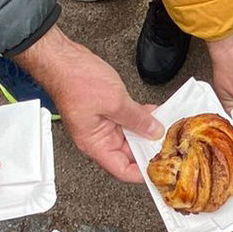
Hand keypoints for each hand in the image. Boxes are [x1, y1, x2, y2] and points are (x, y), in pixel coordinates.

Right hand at [16, 27, 162, 181]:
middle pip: (129, 154)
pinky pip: (127, 120)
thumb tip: (154, 132)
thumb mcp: (115, 101)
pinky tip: (154, 113)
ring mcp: (101, 125)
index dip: (143, 173)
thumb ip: (137, 119)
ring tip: (165, 128)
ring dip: (147, 131)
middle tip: (170, 145)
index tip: (161, 168)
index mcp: (94, 144)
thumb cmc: (75, 79)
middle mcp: (97, 138)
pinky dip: (141, 117)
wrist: (62, 58)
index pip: (123, 170)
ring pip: (130, 136)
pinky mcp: (105, 111)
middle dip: (149, 149)